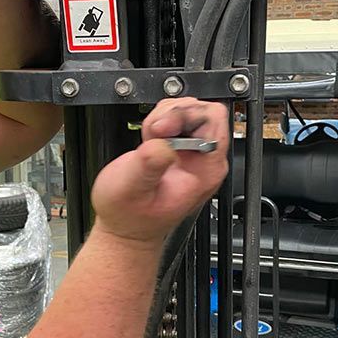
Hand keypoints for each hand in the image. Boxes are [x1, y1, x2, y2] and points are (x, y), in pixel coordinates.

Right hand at [91, 99, 229, 243]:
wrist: (125, 227)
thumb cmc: (129, 217)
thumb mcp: (131, 188)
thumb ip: (148, 164)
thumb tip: (164, 144)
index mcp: (206, 170)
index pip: (212, 118)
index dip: (184, 116)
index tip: (161, 131)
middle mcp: (206, 160)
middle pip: (201, 110)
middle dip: (172, 114)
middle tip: (152, 135)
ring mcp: (195, 153)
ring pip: (188, 110)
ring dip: (163, 117)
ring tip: (149, 140)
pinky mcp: (182, 147)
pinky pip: (177, 118)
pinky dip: (159, 121)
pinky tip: (150, 141)